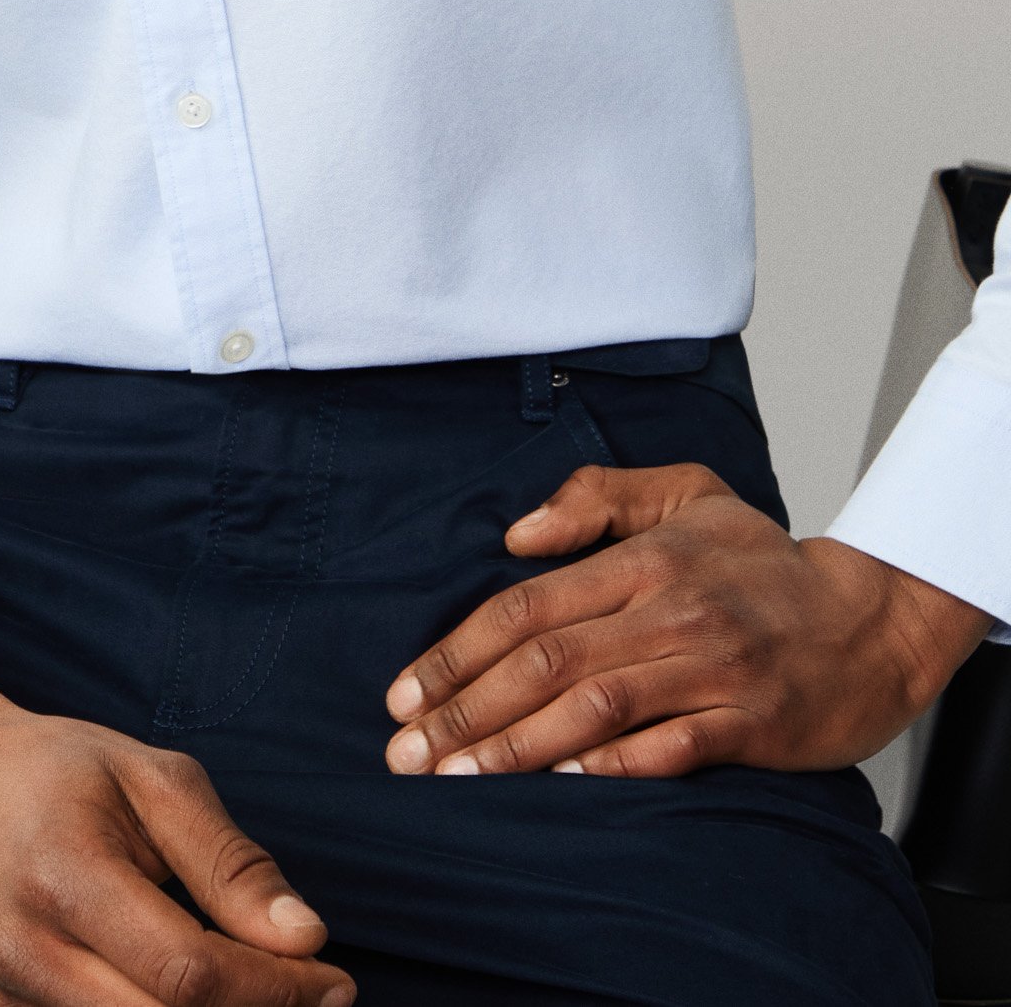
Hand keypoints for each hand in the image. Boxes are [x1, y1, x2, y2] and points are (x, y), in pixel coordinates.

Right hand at [0, 657, 354, 1006]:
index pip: (188, 973)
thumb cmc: (53, 769)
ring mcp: (4, 1001)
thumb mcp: (148, 776)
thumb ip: (227, 860)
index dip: (275, 993)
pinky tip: (187, 993)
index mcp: (65, 874)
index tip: (335, 982)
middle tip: (308, 995)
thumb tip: (305, 939)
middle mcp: (26, 952)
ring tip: (252, 989)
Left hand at [381, 461, 989, 780]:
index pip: (526, 606)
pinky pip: (668, 749)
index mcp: (644, 560)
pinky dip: (609, 767)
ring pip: (593, 708)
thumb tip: (514, 534)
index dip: (457, 650)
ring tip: (456, 778)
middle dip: (465, 710)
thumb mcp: (684, 492)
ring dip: (515, 748)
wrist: (872, 619)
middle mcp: (670, 612)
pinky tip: (556, 785)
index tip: (403, 691)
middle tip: (407, 752)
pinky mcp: (750, 724)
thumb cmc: (766, 561)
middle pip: (545, 662)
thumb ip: (594, 498)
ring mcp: (711, 670)